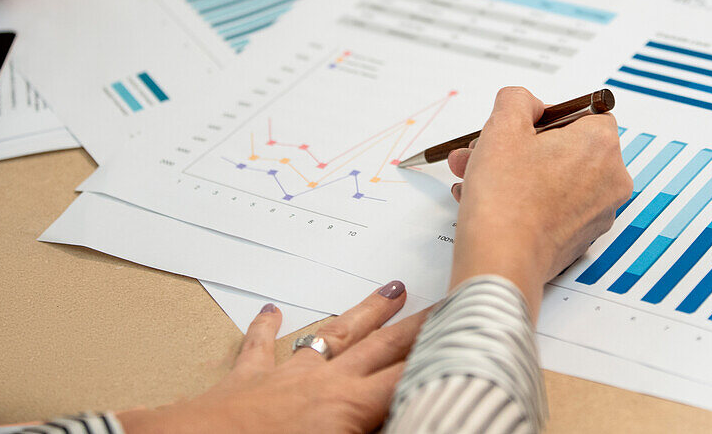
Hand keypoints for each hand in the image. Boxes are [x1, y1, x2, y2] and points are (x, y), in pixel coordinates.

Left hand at [119, 282, 425, 433]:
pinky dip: (267, 329)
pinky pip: (260, 348)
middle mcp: (322, 383)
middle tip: (445, 300)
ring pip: (333, 334)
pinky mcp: (244, 382)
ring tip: (391, 290)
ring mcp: (283, 377)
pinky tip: (270, 310)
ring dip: (364, 313)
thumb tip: (415, 423)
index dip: (443, 349)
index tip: (468, 326)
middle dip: (417, 324)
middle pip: (381, 347)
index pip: (407, 374)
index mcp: (347, 409)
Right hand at [446, 86, 632, 316]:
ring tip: (473, 175)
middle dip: (518, 146)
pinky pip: (553, 207)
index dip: (546, 116)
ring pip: (553, 178)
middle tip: (485, 148)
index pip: (585, 113)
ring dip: (513, 172)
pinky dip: (524, 200)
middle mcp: (610, 179)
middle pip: (564, 148)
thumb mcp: (502, 127)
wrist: (501, 262)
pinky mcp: (579, 238)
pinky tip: (487, 200)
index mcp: (602, 145)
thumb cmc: (506, 198)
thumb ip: (517, 100)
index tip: (519, 126)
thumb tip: (528, 104)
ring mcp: (597, 213)